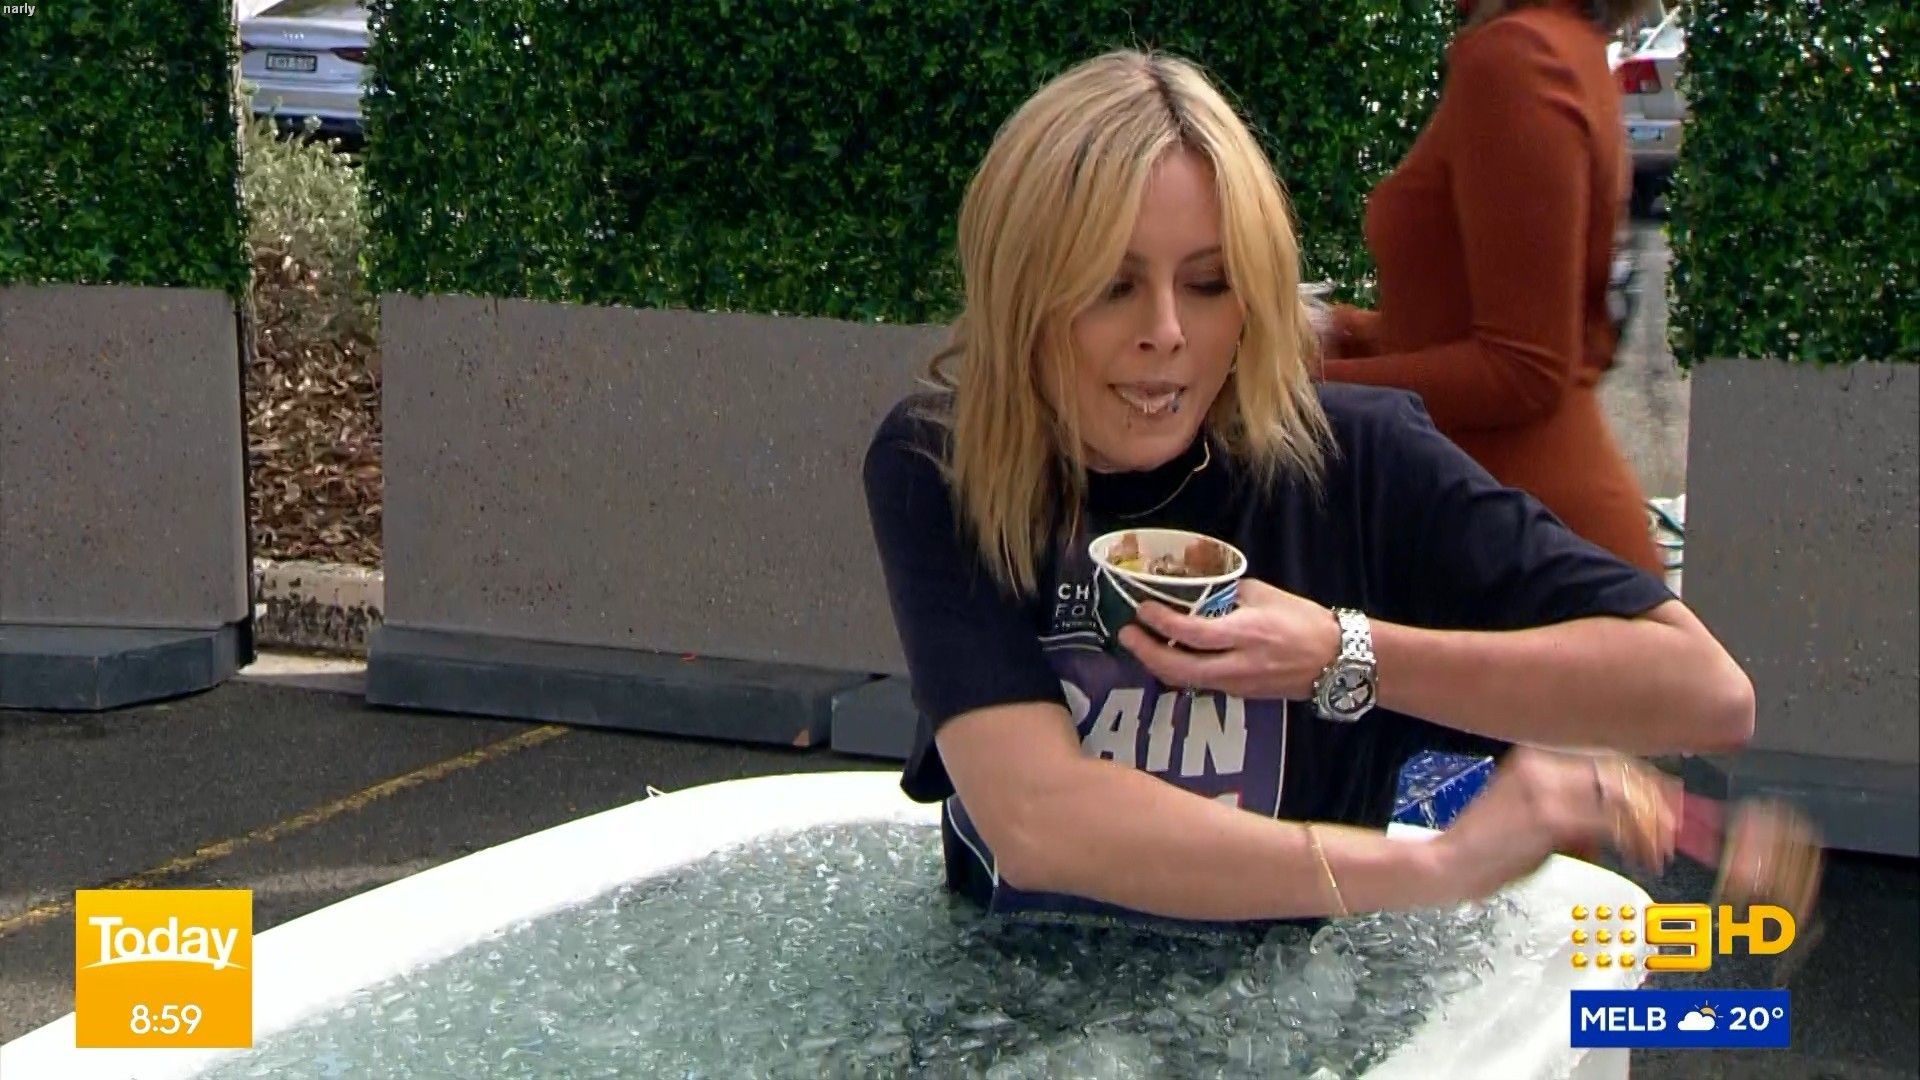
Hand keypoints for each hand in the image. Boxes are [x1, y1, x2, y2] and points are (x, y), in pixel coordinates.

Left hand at [1117, 578, 1340, 699]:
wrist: (1337, 660)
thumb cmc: (1303, 621)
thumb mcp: (1265, 595)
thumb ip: (1228, 594)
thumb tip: (1197, 591)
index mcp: (1246, 633)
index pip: (1192, 633)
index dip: (1161, 623)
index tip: (1142, 609)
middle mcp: (1238, 665)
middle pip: (1178, 669)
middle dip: (1146, 653)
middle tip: (1125, 634)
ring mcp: (1238, 684)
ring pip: (1186, 681)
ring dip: (1158, 664)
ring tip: (1140, 644)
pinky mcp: (1241, 694)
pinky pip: (1201, 684)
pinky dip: (1179, 671)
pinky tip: (1169, 655)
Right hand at [1438, 747, 1680, 899]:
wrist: (1447, 865)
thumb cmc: (1486, 849)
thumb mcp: (1534, 820)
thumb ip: (1575, 816)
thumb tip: (1623, 825)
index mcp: (1536, 756)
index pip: (1603, 757)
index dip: (1641, 779)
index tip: (1666, 799)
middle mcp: (1541, 761)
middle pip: (1617, 769)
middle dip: (1653, 798)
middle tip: (1675, 826)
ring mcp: (1545, 785)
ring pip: (1618, 793)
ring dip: (1648, 821)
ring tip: (1660, 846)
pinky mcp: (1550, 814)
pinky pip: (1607, 821)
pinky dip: (1633, 838)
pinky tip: (1642, 854)